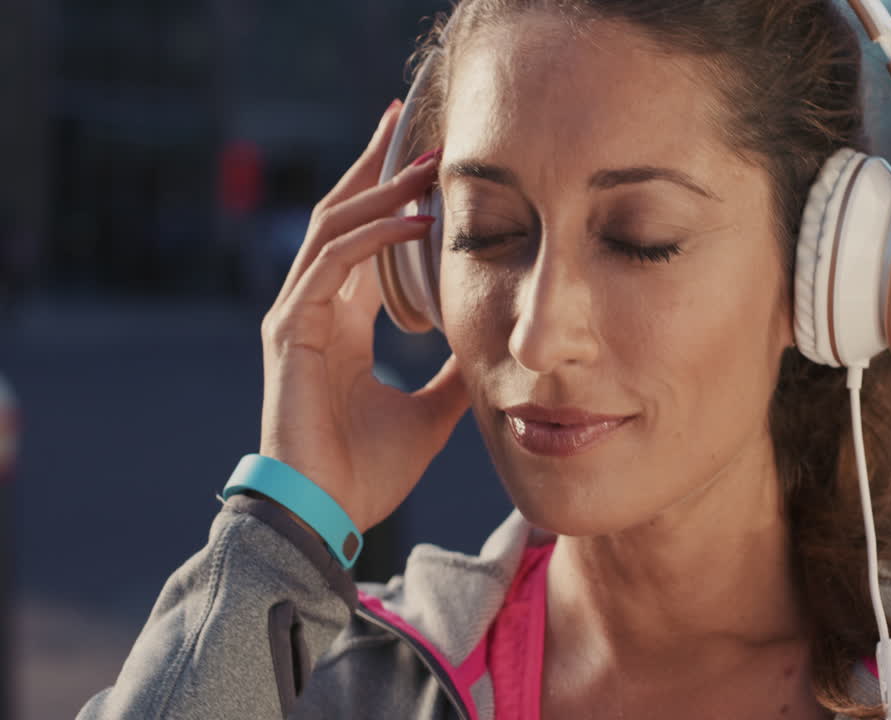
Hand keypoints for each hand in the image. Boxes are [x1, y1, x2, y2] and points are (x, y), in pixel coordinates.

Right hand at [258, 100, 468, 532]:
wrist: (329, 516)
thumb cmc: (367, 471)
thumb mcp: (430, 411)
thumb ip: (452, 373)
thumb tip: (487, 351)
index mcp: (341, 322)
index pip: (363, 240)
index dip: (390, 198)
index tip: (427, 164)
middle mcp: (315, 308)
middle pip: (341, 215)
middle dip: (375, 168)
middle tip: (410, 123)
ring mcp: (297, 316)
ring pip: (334, 227)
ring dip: (380, 189)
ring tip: (426, 160)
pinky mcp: (290, 330)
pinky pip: (333, 263)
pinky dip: (374, 236)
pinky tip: (415, 219)